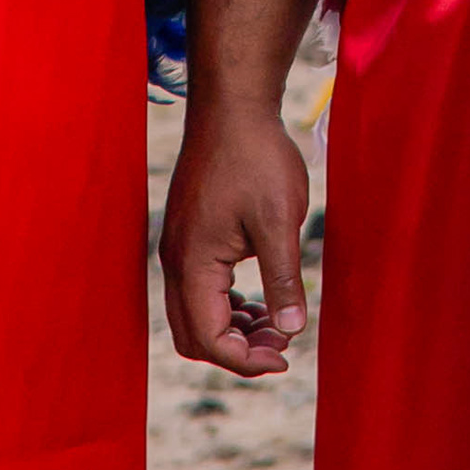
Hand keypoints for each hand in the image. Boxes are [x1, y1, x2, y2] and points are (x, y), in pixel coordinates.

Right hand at [162, 99, 309, 372]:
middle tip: (282, 344)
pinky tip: (261, 299)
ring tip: (277, 321)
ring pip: (194, 316)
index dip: (246, 360)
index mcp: (194, 263)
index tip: (286, 353)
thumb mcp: (279, 222)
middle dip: (237, 351)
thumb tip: (292, 328)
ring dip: (233, 330)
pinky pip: (199, 292)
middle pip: (193, 336)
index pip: (209, 338)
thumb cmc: (256, 158)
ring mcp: (179, 249)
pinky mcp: (189, 238)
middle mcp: (176, 262)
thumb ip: (283, 279)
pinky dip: (227, 307)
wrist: (232, 109)